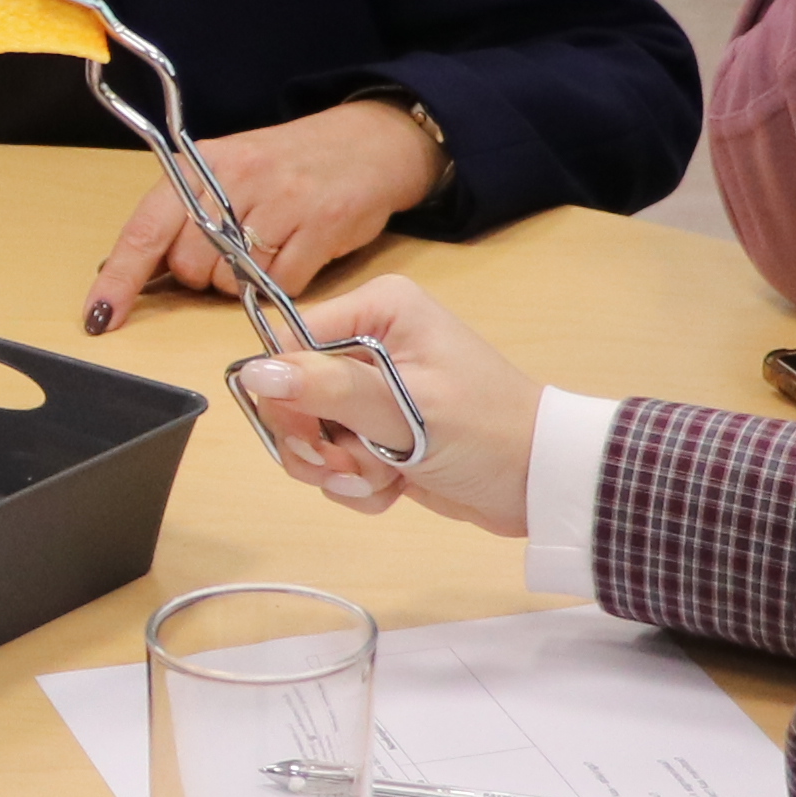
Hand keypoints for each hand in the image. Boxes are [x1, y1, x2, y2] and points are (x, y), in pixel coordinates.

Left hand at [79, 101, 444, 334]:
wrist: (369, 143)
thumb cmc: (287, 164)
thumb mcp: (227, 172)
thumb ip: (183, 216)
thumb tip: (131, 271)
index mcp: (202, 164)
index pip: (146, 228)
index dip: (119, 278)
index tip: (99, 317)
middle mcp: (236, 178)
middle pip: (190, 266)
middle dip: (201, 277)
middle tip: (230, 254)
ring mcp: (281, 201)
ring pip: (232, 280)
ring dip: (242, 282)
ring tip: (268, 247)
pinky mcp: (321, 226)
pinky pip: (281, 285)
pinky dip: (282, 284)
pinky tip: (296, 254)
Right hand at [230, 278, 539, 533]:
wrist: (540, 482)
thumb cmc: (486, 434)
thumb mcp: (405, 411)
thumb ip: (329, 390)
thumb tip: (255, 371)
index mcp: (378, 310)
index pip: (290, 345)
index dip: (290, 398)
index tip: (315, 440)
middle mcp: (370, 339)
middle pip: (294, 394)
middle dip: (319, 444)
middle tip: (357, 467)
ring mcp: (374, 387)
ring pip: (311, 434)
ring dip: (341, 470)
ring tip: (384, 478)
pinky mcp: (379, 429)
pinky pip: (336, 459)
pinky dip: (360, 482)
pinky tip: (395, 486)